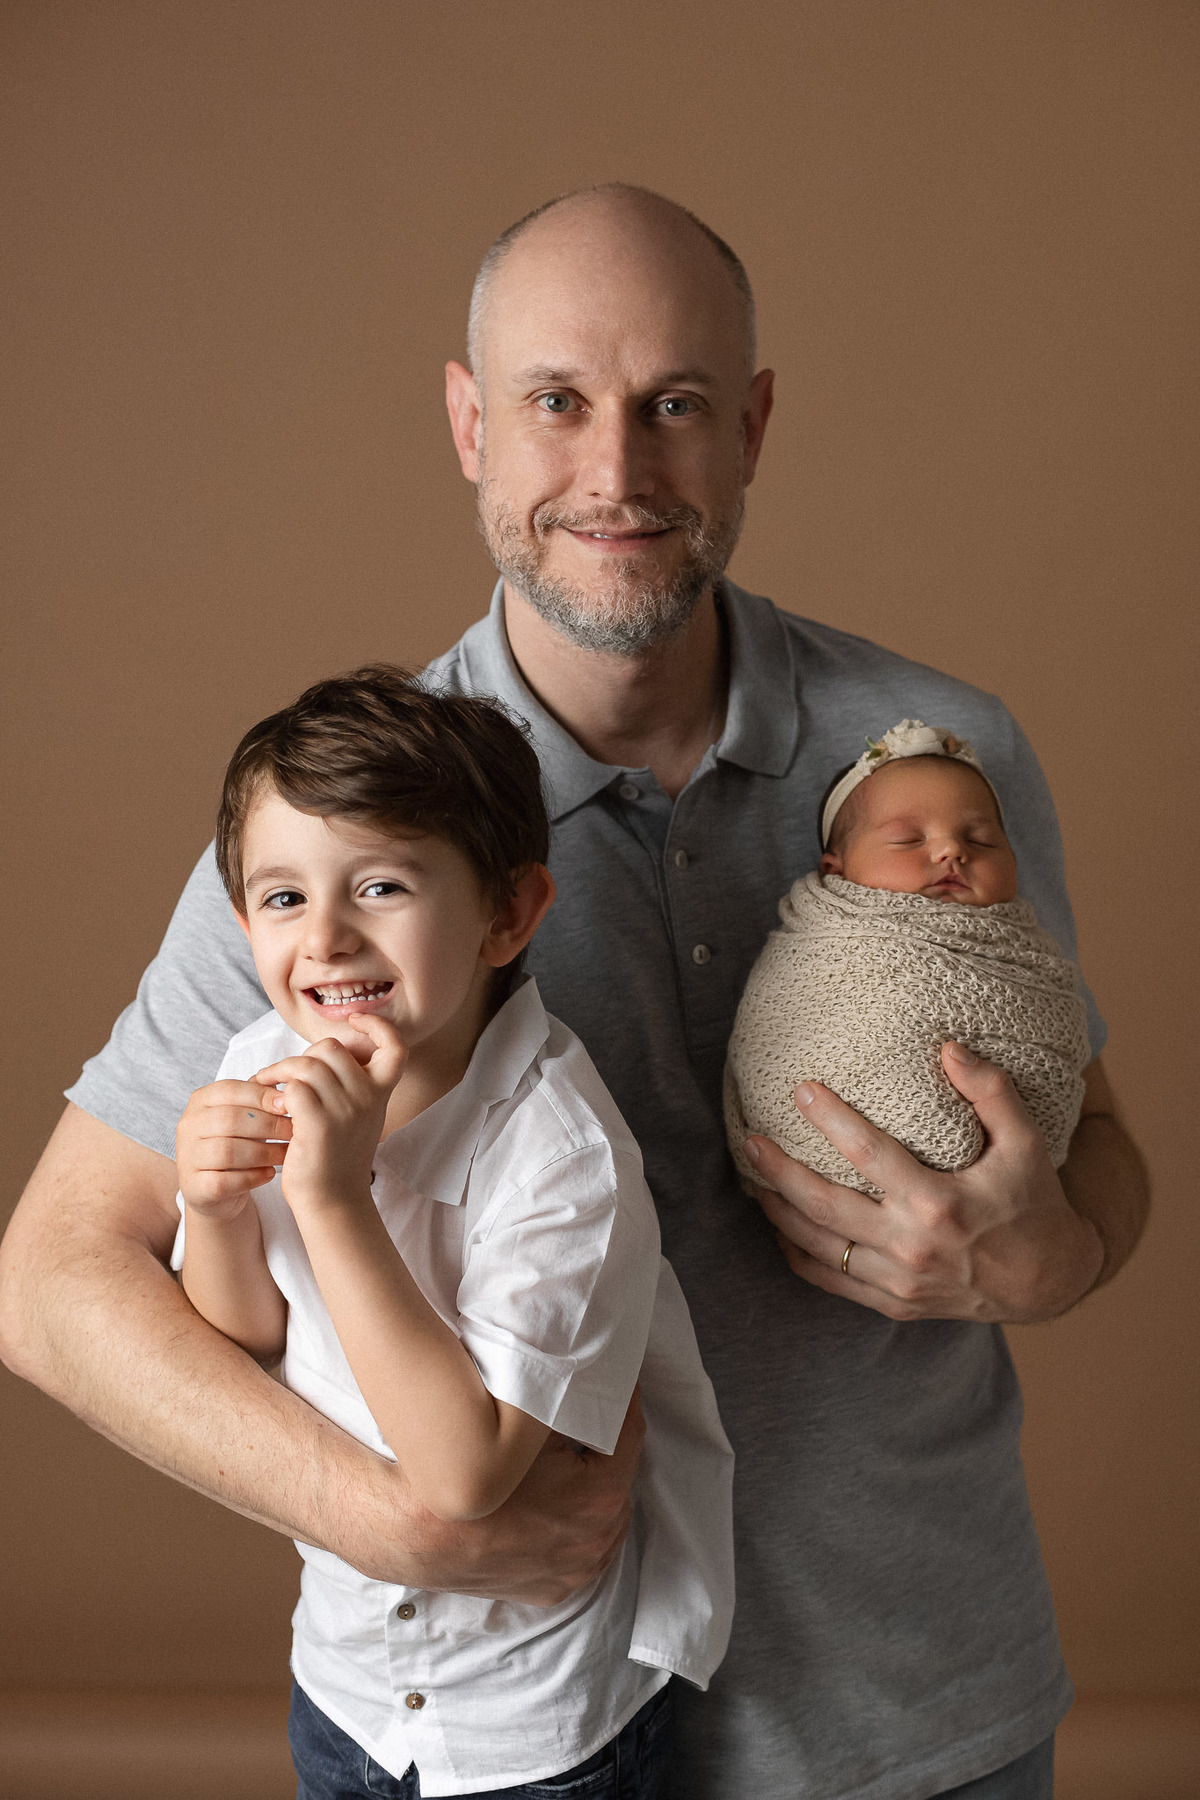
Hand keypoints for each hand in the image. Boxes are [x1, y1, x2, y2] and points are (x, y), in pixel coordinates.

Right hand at [177, 1079, 292, 1220]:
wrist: (216, 1188)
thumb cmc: (238, 1142)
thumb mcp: (246, 1114)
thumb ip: (260, 1097)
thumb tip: (291, 1085)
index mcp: (201, 1100)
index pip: (231, 1090)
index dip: (262, 1096)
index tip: (289, 1105)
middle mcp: (188, 1125)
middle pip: (231, 1119)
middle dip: (269, 1125)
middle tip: (295, 1131)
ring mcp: (188, 1157)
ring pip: (228, 1151)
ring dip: (264, 1152)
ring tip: (286, 1154)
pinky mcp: (194, 1187)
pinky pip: (225, 1181)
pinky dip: (252, 1177)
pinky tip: (270, 1174)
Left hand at [256, 1015, 405, 1215]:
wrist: (333, 1202)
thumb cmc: (337, 1157)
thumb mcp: (358, 1116)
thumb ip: (351, 1084)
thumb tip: (324, 1052)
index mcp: (380, 1093)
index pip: (395, 1046)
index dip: (376, 1025)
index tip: (355, 1021)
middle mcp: (368, 1098)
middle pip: (331, 1047)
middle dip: (303, 1056)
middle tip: (287, 1077)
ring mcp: (345, 1111)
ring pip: (307, 1064)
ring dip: (281, 1071)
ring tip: (269, 1086)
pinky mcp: (319, 1125)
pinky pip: (294, 1087)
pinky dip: (276, 1090)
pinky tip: (271, 1104)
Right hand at [392, 1389, 644, 1604]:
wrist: (409, 1528)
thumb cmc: (465, 1471)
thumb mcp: (523, 1423)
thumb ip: (566, 1400)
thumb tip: (588, 1375)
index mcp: (598, 1499)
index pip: (628, 1433)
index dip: (618, 1400)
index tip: (609, 1379)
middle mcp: (594, 1544)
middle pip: (616, 1476)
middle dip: (605, 1445)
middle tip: (585, 1413)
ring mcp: (572, 1573)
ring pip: (601, 1517)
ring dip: (592, 1486)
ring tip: (568, 1454)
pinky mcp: (548, 1590)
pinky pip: (577, 1549)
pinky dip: (574, 1524)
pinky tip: (555, 1499)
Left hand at [745, 1042, 1104, 1323]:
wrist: (1051, 1283)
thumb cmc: (1034, 1204)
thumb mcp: (1026, 1143)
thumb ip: (990, 1091)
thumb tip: (948, 1047)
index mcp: (941, 1204)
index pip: (869, 1155)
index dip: (831, 1120)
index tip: (802, 1090)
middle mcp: (913, 1247)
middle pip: (826, 1206)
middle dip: (781, 1172)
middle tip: (752, 1140)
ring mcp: (900, 1281)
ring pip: (820, 1247)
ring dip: (780, 1212)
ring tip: (754, 1179)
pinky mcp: (895, 1305)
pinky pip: (832, 1282)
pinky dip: (799, 1255)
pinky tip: (781, 1228)